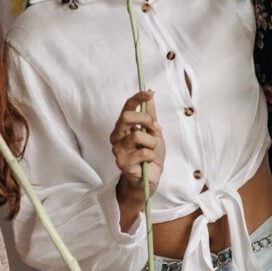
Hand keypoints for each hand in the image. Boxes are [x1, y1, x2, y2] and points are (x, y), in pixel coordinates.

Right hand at [111, 90, 164, 226]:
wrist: (150, 177)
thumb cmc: (150, 155)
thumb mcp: (154, 132)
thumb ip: (151, 114)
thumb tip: (151, 93)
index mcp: (123, 127)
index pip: (127, 108)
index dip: (137, 98)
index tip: (148, 94)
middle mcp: (117, 136)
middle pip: (126, 117)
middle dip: (146, 120)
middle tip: (155, 129)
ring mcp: (118, 150)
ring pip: (137, 135)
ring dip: (152, 142)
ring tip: (152, 151)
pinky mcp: (122, 163)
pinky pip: (142, 152)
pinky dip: (151, 155)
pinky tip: (149, 161)